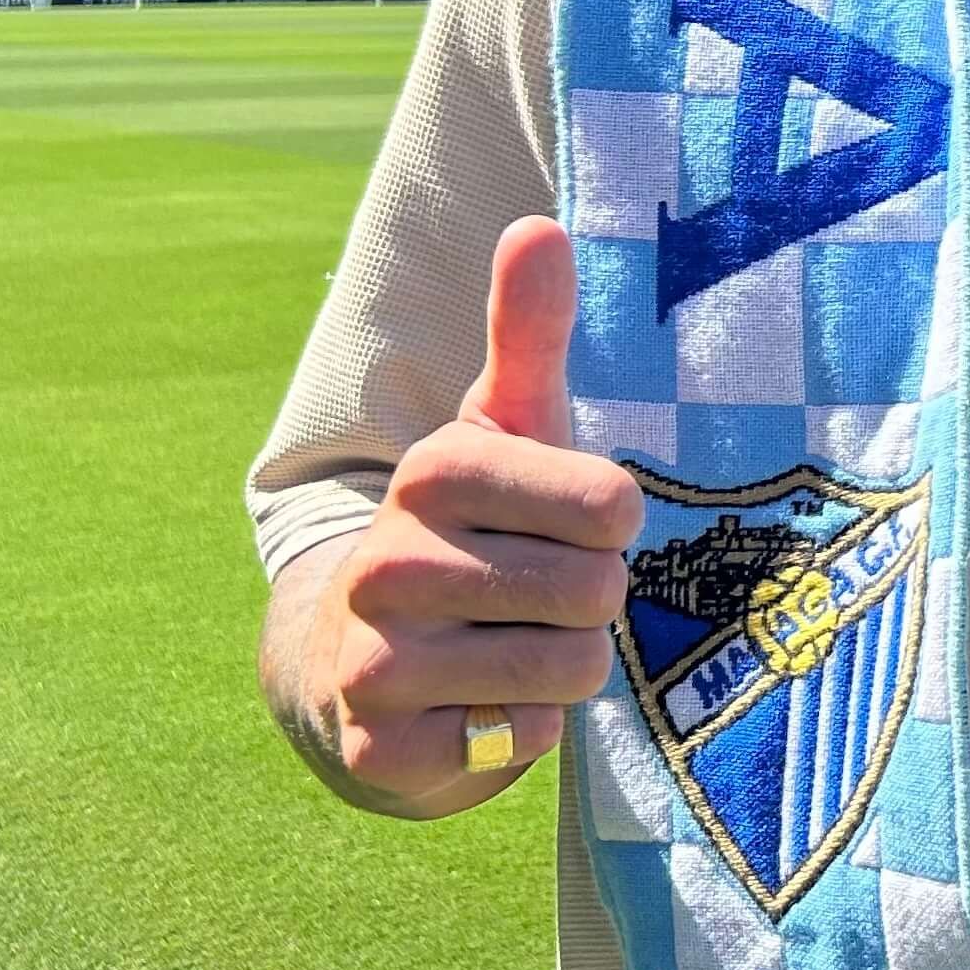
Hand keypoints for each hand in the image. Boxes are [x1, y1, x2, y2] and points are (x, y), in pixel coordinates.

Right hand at [301, 218, 639, 815]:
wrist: (357, 663)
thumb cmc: (471, 528)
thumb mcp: (504, 429)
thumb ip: (527, 331)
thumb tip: (540, 224)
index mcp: (434, 471)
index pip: (611, 505)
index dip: (609, 524)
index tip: (562, 523)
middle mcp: (391, 561)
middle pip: (597, 592)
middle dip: (590, 600)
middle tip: (535, 591)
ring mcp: (376, 660)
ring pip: (568, 669)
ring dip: (566, 667)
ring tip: (512, 643)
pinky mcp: (383, 746)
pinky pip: (522, 741)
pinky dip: (522, 730)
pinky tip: (477, 704)